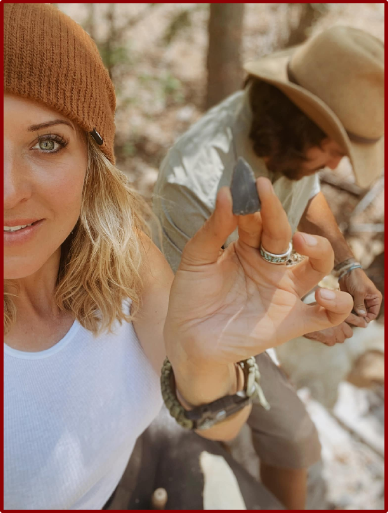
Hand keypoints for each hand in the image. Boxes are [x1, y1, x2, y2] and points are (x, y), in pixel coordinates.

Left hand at [164, 177, 352, 368]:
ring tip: (302, 241)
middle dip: (277, 213)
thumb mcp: (196, 259)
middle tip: (265, 195)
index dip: (255, 203)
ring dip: (320, 249)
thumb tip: (226, 193)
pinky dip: (338, 304)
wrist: (188, 338)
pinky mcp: (292, 322)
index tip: (250, 184)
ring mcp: (283, 293)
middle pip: (285, 235)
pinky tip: (324, 296)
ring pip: (318, 266)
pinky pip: (328, 314)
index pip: (258, 220)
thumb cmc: (191, 297)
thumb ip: (213, 230)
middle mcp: (270, 267)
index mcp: (248, 249)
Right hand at [303, 310, 365, 344]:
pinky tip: (321, 335)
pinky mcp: (328, 339)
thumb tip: (333, 306)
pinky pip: (331, 342)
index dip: (358, 321)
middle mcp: (339, 323)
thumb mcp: (318, 304)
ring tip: (328, 332)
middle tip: (337, 329)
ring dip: (335, 336)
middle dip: (344, 331)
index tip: (364, 324)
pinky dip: (327, 340)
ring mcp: (334, 332)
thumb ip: (327, 307)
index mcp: (338, 313)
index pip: (353, 318)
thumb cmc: (306, 309)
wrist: (298, 320)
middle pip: (349, 332)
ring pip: (340, 338)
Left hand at [339, 267, 381, 321]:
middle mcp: (369, 302)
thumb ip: (360, 304)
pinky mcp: (352, 301)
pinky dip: (347, 312)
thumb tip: (362, 316)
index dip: (366, 319)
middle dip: (357, 318)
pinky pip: (350, 310)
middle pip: (364, 315)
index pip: (373, 314)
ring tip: (345, 316)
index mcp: (375, 299)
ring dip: (351, 315)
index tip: (358, 321)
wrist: (346, 272)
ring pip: (357, 314)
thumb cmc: (356, 279)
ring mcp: (360, 302)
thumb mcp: (359, 292)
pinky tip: (342, 313)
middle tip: (349, 319)